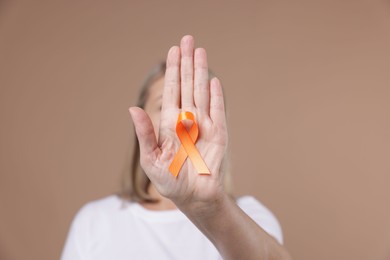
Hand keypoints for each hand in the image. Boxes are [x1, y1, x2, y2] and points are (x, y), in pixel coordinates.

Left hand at [129, 35, 227, 209]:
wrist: (193, 198)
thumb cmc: (170, 181)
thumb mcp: (151, 158)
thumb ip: (144, 133)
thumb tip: (132, 109)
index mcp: (169, 124)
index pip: (172, 90)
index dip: (172, 71)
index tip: (173, 51)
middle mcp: (187, 119)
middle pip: (187, 85)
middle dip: (187, 63)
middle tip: (188, 39)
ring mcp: (204, 125)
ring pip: (201, 92)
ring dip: (201, 72)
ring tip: (200, 51)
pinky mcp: (219, 135)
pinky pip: (218, 112)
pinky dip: (216, 96)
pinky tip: (213, 80)